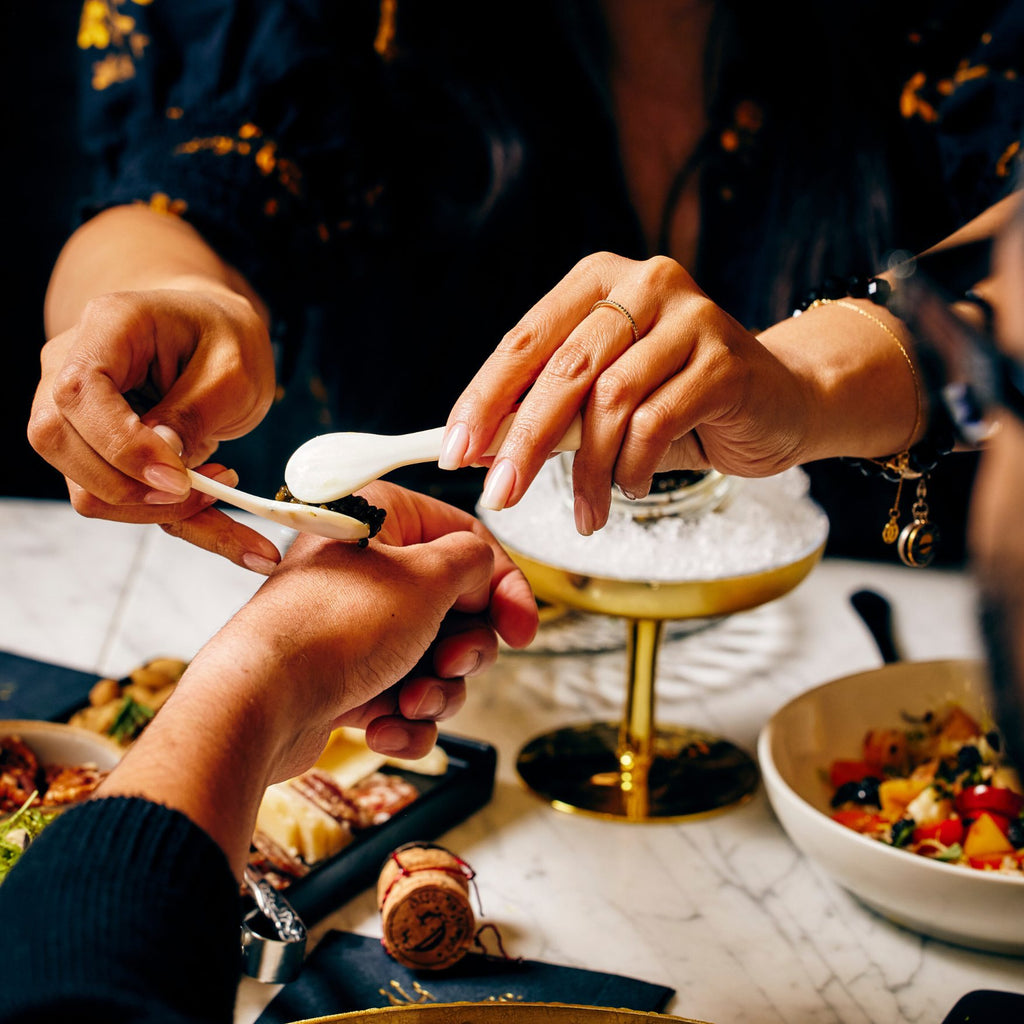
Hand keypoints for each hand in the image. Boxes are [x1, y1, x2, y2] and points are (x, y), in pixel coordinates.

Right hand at [28, 284, 281, 568]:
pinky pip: (124, 505)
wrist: (215, 335)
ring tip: (224, 486)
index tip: (179, 477)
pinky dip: (181, 523)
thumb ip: (195, 410)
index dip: (122, 446)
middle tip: (211, 488)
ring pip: (87, 489)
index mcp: (107, 329)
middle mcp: (70, 370)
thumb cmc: (223, 337)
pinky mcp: (98, 456)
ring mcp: (76, 417)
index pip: (79, 395)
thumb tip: (162, 461)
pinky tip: (243, 543)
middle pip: (61, 446)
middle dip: (133, 488)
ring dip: (159, 509)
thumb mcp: (232, 367)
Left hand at [98, 482, 537, 871]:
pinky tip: (385, 728)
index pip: (468, 541)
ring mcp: (357, 625)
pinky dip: (403, 718)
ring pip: (434, 659)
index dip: (504, 587)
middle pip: (456, 608)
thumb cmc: (332, 630)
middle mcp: (368, 569)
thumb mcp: (426, 580)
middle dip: (462, 651)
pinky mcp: (347, 675)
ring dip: (434, 690)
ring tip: (409, 700)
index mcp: (381, 523)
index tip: (522, 629)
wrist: (259, 704)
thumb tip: (484, 565)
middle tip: (451, 664)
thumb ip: (474, 562)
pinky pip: (402, 696)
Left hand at [442, 252, 813, 533]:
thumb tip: (482, 449)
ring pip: (611, 400)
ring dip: (588, 470)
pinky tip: (629, 489)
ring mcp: (690, 316)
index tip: (454, 451)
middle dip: (524, 441)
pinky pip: (657, 421)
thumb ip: (551, 413)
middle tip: (501, 494)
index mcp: (598, 283)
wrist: (780, 401)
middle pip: (564, 368)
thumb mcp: (605, 402)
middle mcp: (643, 284)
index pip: (525, 340)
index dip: (483, 399)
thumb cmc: (680, 400)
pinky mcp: (725, 359)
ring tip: (585, 512)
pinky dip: (632, 467)